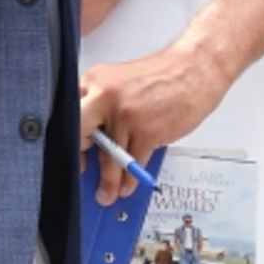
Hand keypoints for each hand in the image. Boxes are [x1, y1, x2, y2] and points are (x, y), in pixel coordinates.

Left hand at [80, 44, 228, 204]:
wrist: (193, 69)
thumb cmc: (160, 76)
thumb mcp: (120, 81)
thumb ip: (102, 105)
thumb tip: (91, 140)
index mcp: (95, 80)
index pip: (70, 113)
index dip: (70, 138)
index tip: (74, 154)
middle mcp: (105, 96)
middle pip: (80, 134)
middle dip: (80, 157)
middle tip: (83, 171)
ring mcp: (125, 115)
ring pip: (108, 157)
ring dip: (107, 181)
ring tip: (106, 194)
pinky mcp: (146, 131)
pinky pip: (132, 164)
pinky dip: (129, 180)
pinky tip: (126, 185)